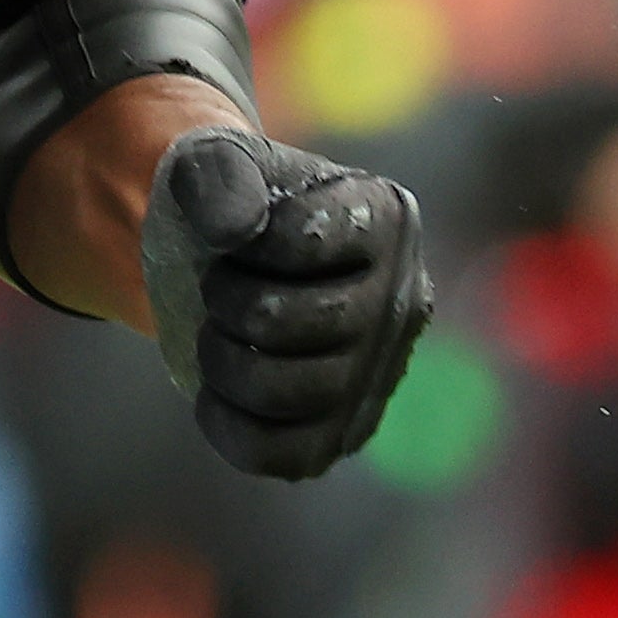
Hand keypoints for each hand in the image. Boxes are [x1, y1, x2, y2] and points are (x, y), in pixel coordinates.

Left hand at [140, 126, 433, 479]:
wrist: (234, 259)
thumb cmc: (235, 203)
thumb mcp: (217, 162)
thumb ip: (219, 175)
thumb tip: (235, 228)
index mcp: (386, 215)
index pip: (301, 240)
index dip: (239, 243)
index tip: (236, 236)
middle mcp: (402, 297)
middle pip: (287, 323)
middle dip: (225, 303)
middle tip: (217, 289)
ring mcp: (380, 373)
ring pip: (285, 393)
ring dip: (221, 362)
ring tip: (217, 335)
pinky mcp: (347, 431)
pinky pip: (283, 455)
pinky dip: (227, 425)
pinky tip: (215, 391)